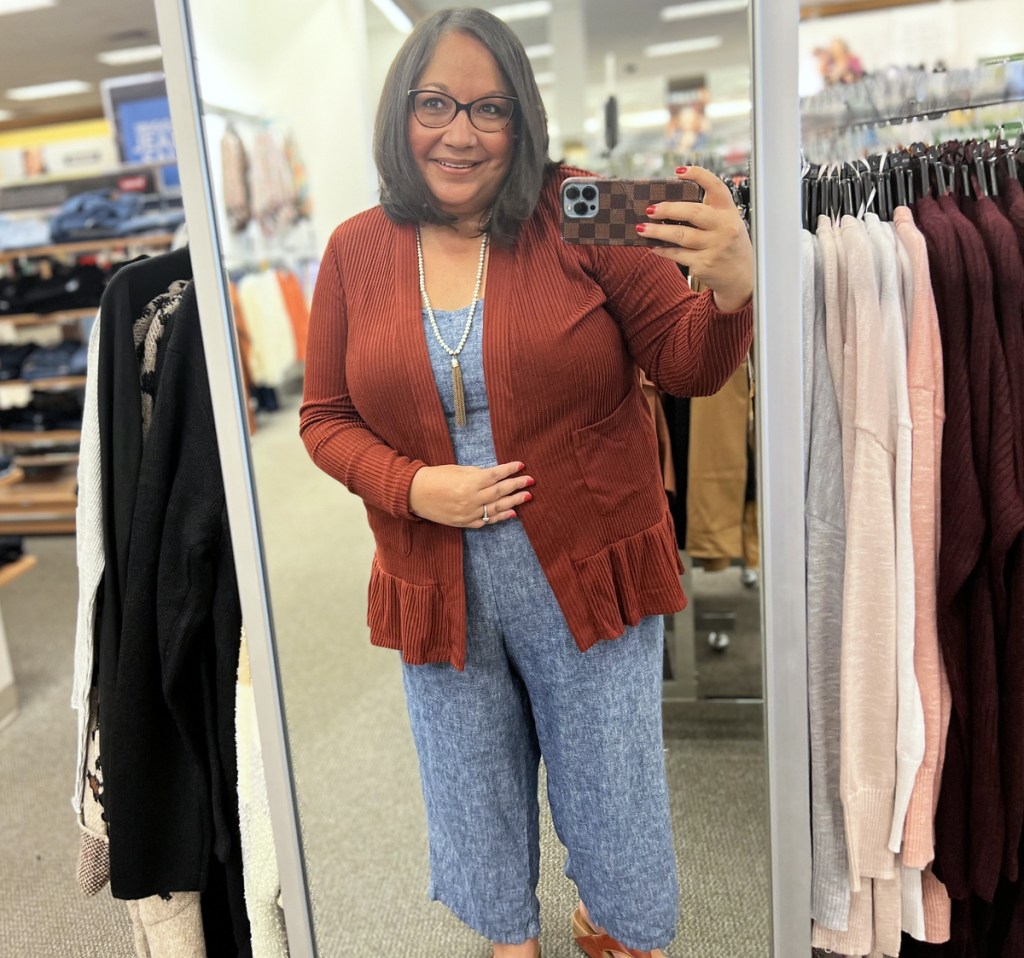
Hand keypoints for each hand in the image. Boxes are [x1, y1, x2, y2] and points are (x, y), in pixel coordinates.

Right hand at [409, 460, 534, 527]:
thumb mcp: (459, 470)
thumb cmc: (437, 477)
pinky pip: (487, 520)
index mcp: (470, 482)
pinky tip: (512, 513)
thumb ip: (478, 474)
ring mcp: (469, 512)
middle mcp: (472, 498)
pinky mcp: (465, 522)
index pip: (496, 475)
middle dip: (517, 485)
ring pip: (497, 508)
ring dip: (514, 502)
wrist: (417, 493)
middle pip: (500, 492)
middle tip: (530, 481)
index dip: (510, 470)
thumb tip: (496, 475)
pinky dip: (500, 517)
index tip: (521, 465)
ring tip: (527, 496)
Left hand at [639, 166, 753, 312]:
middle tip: (650, 209)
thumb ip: (708, 214)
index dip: (699, 175)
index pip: (717, 187)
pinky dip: (663, 250)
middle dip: (668, 209)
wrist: (742, 278)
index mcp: (730, 212)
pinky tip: (654, 246)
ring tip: (641, 228)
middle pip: (693, 212)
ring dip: (658, 231)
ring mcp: (715, 247)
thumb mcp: (727, 225)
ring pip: (680, 235)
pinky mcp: (704, 264)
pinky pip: (677, 255)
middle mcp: (725, 228)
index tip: (679, 171)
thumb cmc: (729, 246)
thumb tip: (670, 207)